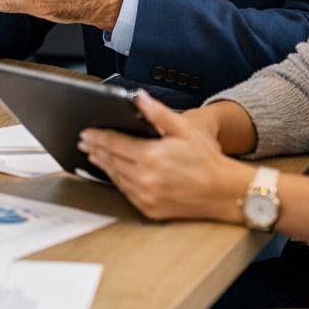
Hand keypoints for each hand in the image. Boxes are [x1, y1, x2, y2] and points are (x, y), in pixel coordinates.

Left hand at [78, 91, 253, 222]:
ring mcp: (146, 197)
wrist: (225, 192)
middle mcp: (145, 179)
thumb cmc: (206, 160)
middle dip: (95, 149)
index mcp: (151, 157)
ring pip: (115, 178)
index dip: (97, 137)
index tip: (86, 132)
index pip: (114, 144)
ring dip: (103, 165)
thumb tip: (138, 98)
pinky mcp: (150, 210)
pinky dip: (117, 181)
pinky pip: (126, 193)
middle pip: (111, 161)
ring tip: (94, 155)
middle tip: (84, 141)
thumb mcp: (185, 129)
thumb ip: (158, 113)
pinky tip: (113, 173)